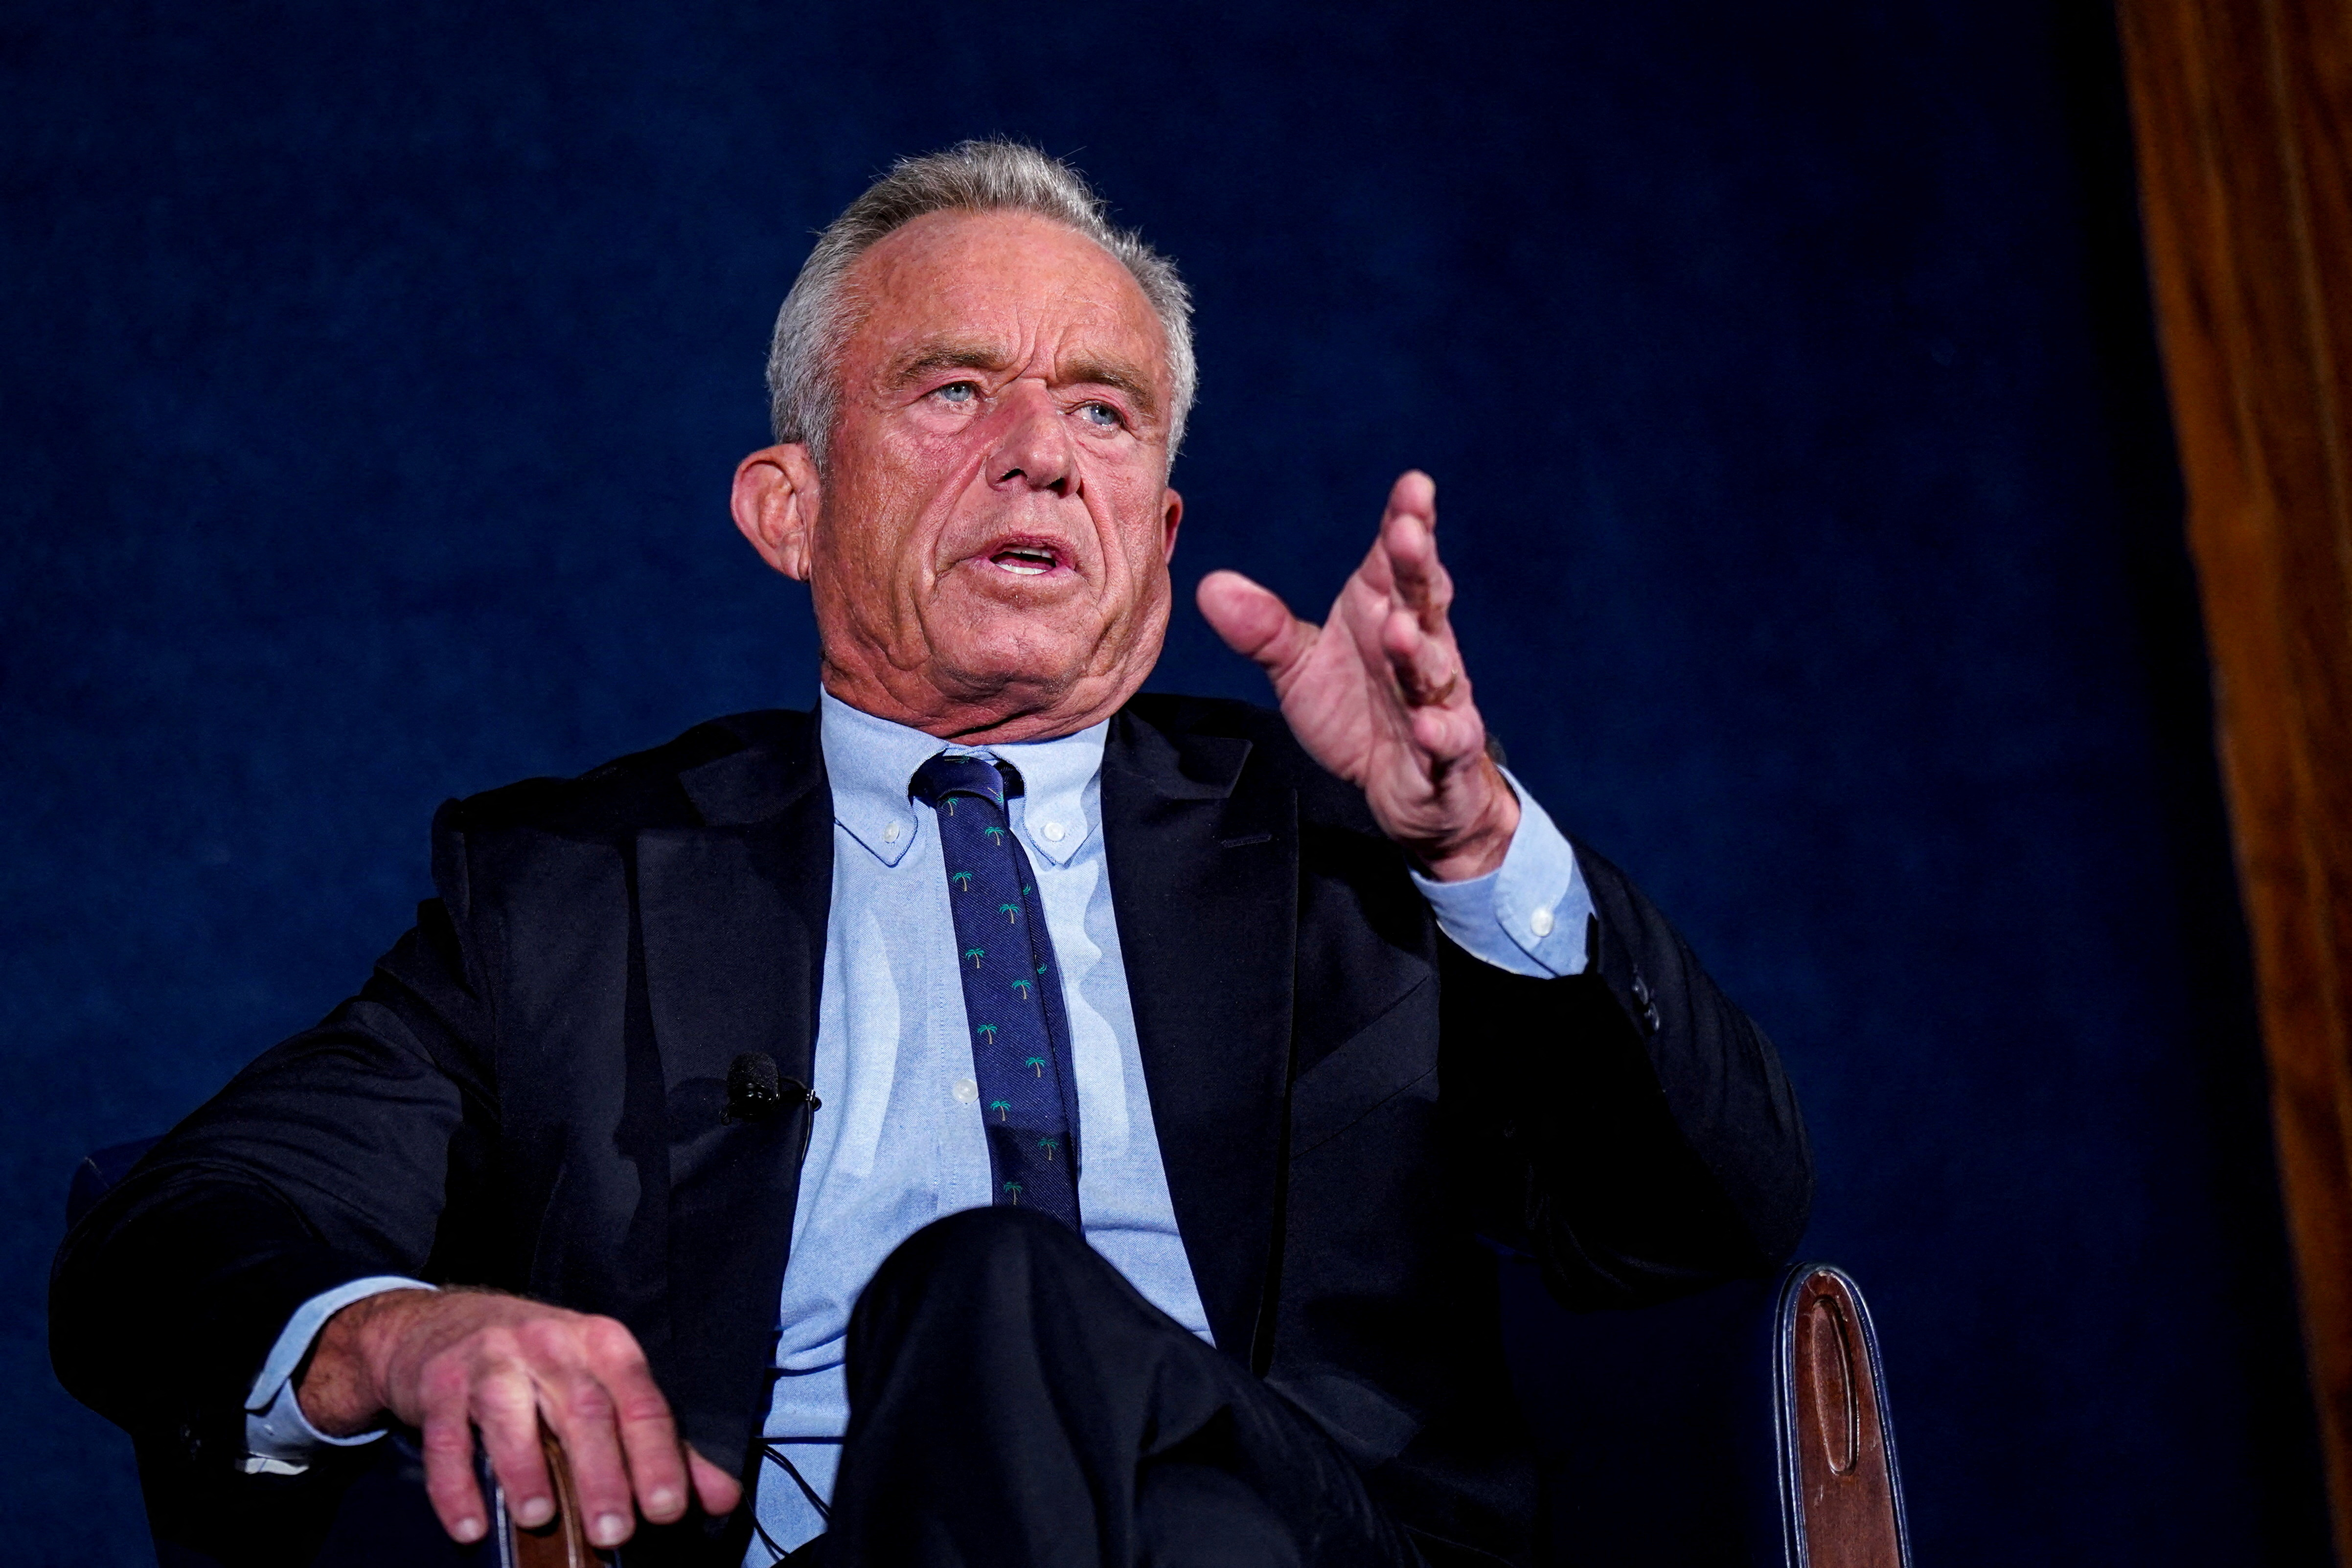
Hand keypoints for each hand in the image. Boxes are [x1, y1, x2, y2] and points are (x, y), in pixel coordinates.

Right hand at [297, 1288, 741, 1547]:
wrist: (443, 1324)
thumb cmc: (541, 1364)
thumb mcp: (602, 1385)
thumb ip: (660, 1442)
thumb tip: (719, 1498)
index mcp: (603, 1345)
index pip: (641, 1400)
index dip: (658, 1455)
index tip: (669, 1509)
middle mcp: (551, 1344)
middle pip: (583, 1409)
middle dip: (601, 1474)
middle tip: (614, 1532)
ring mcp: (492, 1359)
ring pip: (510, 1413)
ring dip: (525, 1471)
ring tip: (540, 1518)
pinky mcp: (440, 1383)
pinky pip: (448, 1437)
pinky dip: (456, 1486)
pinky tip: (472, 1526)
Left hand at [1197, 470, 1518, 880]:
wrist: (1407, 787)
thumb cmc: (1359, 709)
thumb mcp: (1300, 667)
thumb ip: (1264, 628)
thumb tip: (1212, 584)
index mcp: (1385, 612)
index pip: (1396, 562)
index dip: (1407, 522)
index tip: (1413, 486)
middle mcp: (1419, 646)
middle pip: (1422, 600)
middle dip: (1418, 566)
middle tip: (1408, 533)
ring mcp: (1437, 698)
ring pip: (1433, 668)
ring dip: (1418, 649)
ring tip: (1398, 628)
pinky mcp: (1445, 752)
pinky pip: (1448, 739)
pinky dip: (1441, 731)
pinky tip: (1429, 723)